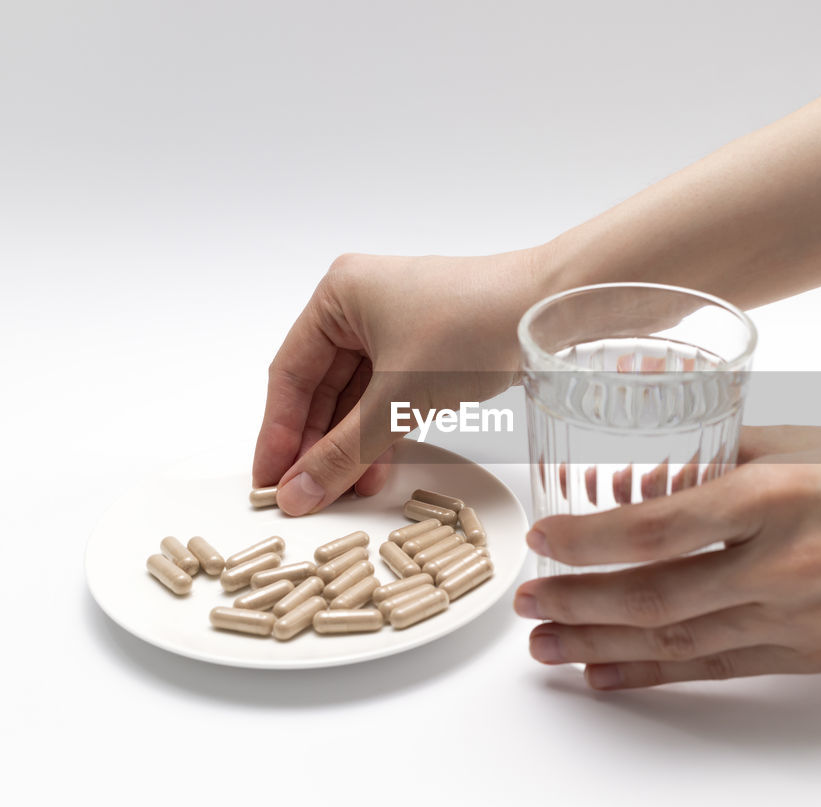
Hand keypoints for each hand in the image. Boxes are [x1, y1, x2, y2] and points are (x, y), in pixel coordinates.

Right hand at [254, 249, 548, 514]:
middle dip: (315, 445)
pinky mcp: (429, 349)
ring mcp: (397, 326)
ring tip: (342, 493)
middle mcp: (361, 305)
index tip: (267, 481)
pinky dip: (382, 433)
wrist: (552, 310)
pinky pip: (390, 397)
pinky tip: (375, 472)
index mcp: (339, 296)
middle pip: (321, 388)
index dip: (277, 433)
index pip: (289, 374)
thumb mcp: (401, 397)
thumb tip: (298, 492)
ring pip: (357, 397)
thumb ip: (346, 450)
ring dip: (350, 446)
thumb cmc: (476, 328)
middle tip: (302, 497)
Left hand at [515, 421, 820, 688]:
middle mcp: (786, 564)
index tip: (540, 543)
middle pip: (657, 597)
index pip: (657, 529)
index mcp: (776, 496)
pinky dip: (661, 672)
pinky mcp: (820, 653)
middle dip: (580, 604)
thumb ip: (708, 459)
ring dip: (605, 645)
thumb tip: (631, 481)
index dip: (587, 542)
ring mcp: (805, 618)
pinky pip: (723, 668)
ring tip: (550, 648)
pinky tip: (612, 672)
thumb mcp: (793, 440)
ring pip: (681, 641)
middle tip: (528, 607)